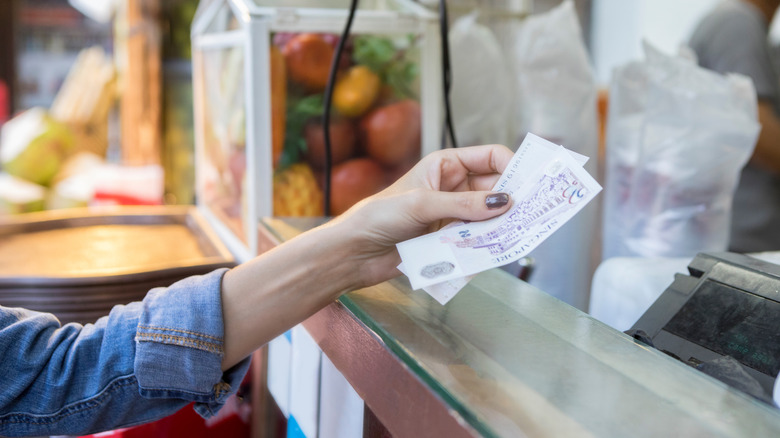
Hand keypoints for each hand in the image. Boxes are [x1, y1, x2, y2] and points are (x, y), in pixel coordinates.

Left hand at [221, 144, 513, 368]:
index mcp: (446, 165)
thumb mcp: (422, 204)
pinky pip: (478, 239)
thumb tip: (505, 202)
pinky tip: (496, 251)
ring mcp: (453, 215)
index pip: (491, 157)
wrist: (355, 253)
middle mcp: (453, 187)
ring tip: (518, 235)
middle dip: (512, 200)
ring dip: (501, 225)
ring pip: (490, 217)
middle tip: (534, 213)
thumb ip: (464, 205)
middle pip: (496, 188)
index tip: (530, 184)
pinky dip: (488, 244)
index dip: (513, 167)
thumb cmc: (379, 216)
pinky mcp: (450, 240)